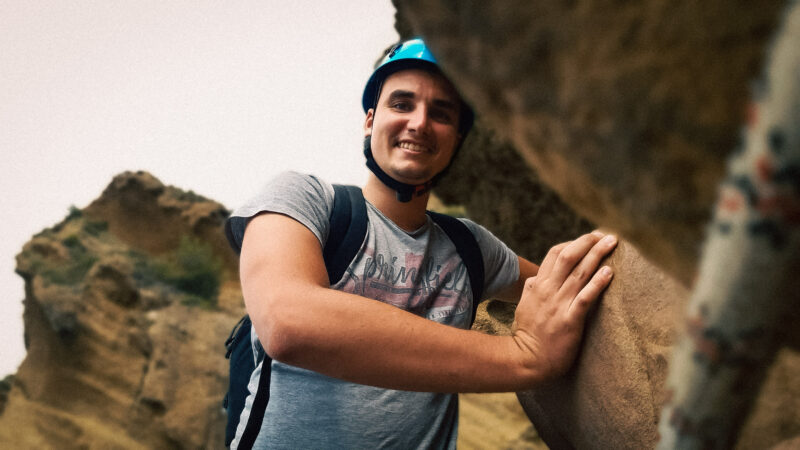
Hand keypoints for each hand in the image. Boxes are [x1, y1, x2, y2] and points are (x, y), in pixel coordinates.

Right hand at [512, 231, 616, 381]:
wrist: (526, 360)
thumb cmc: (527, 335)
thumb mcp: (524, 305)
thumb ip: (532, 290)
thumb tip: (536, 278)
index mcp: (537, 285)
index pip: (555, 254)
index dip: (574, 243)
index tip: (590, 240)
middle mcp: (547, 290)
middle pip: (569, 256)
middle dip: (588, 242)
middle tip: (606, 236)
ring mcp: (558, 305)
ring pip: (579, 272)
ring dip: (597, 255)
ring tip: (613, 243)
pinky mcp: (569, 321)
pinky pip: (585, 297)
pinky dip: (598, 283)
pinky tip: (609, 272)